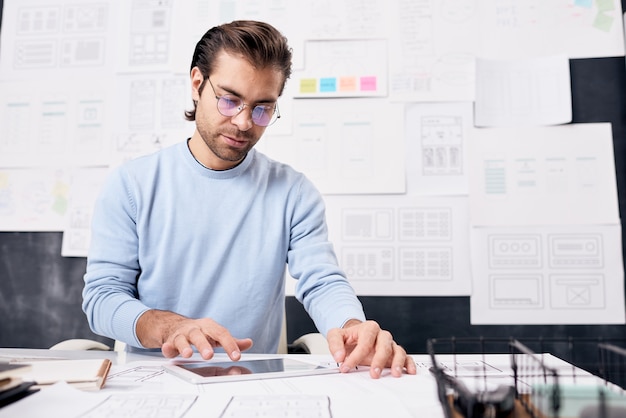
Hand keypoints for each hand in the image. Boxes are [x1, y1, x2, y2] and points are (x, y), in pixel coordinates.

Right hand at [137, 309, 252, 360]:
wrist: (175, 325)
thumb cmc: (200, 332)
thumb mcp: (216, 334)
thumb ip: (231, 340)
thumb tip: (248, 343)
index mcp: (209, 327)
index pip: (221, 334)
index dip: (229, 345)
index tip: (236, 356)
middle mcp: (195, 329)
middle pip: (200, 335)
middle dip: (204, 345)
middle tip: (209, 356)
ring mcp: (182, 335)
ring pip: (183, 340)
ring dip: (185, 347)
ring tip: (188, 355)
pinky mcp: (170, 342)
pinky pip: (168, 345)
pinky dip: (167, 348)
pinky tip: (168, 351)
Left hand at [326, 320, 416, 378]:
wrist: (355, 337)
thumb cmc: (349, 337)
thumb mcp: (336, 335)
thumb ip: (335, 344)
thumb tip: (339, 356)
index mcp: (368, 328)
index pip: (365, 342)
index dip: (356, 356)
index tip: (347, 366)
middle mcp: (381, 335)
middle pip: (384, 345)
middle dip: (379, 360)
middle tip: (373, 373)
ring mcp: (389, 344)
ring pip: (397, 351)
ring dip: (397, 362)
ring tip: (394, 374)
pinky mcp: (394, 353)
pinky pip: (406, 357)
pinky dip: (408, 363)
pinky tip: (408, 371)